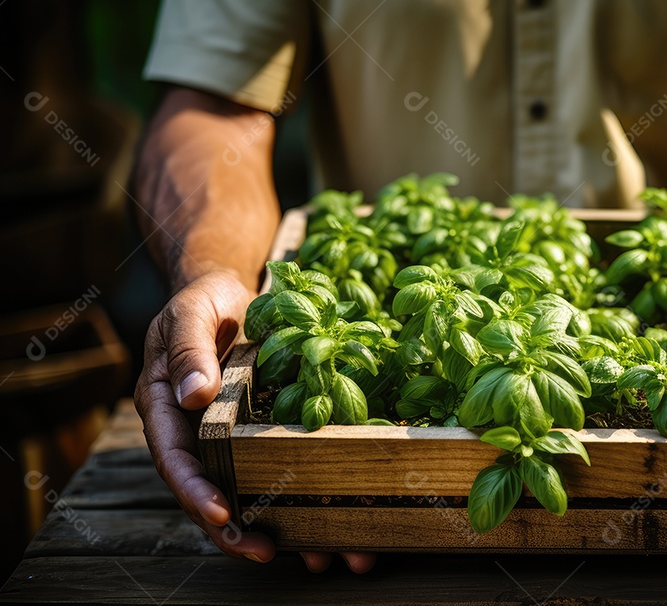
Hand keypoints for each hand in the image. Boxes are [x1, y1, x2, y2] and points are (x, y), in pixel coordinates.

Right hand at [134, 270, 376, 572]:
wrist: (226, 290)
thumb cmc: (204, 299)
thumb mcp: (193, 313)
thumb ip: (190, 350)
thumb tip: (193, 395)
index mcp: (162, 407)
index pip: (175, 458)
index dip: (195, 490)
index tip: (221, 513)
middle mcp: (189, 431)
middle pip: (206, 491)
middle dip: (233, 529)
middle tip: (266, 553)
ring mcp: (221, 437)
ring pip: (240, 490)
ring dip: (271, 526)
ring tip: (312, 553)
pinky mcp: (251, 434)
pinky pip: (268, 471)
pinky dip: (293, 498)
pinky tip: (326, 521)